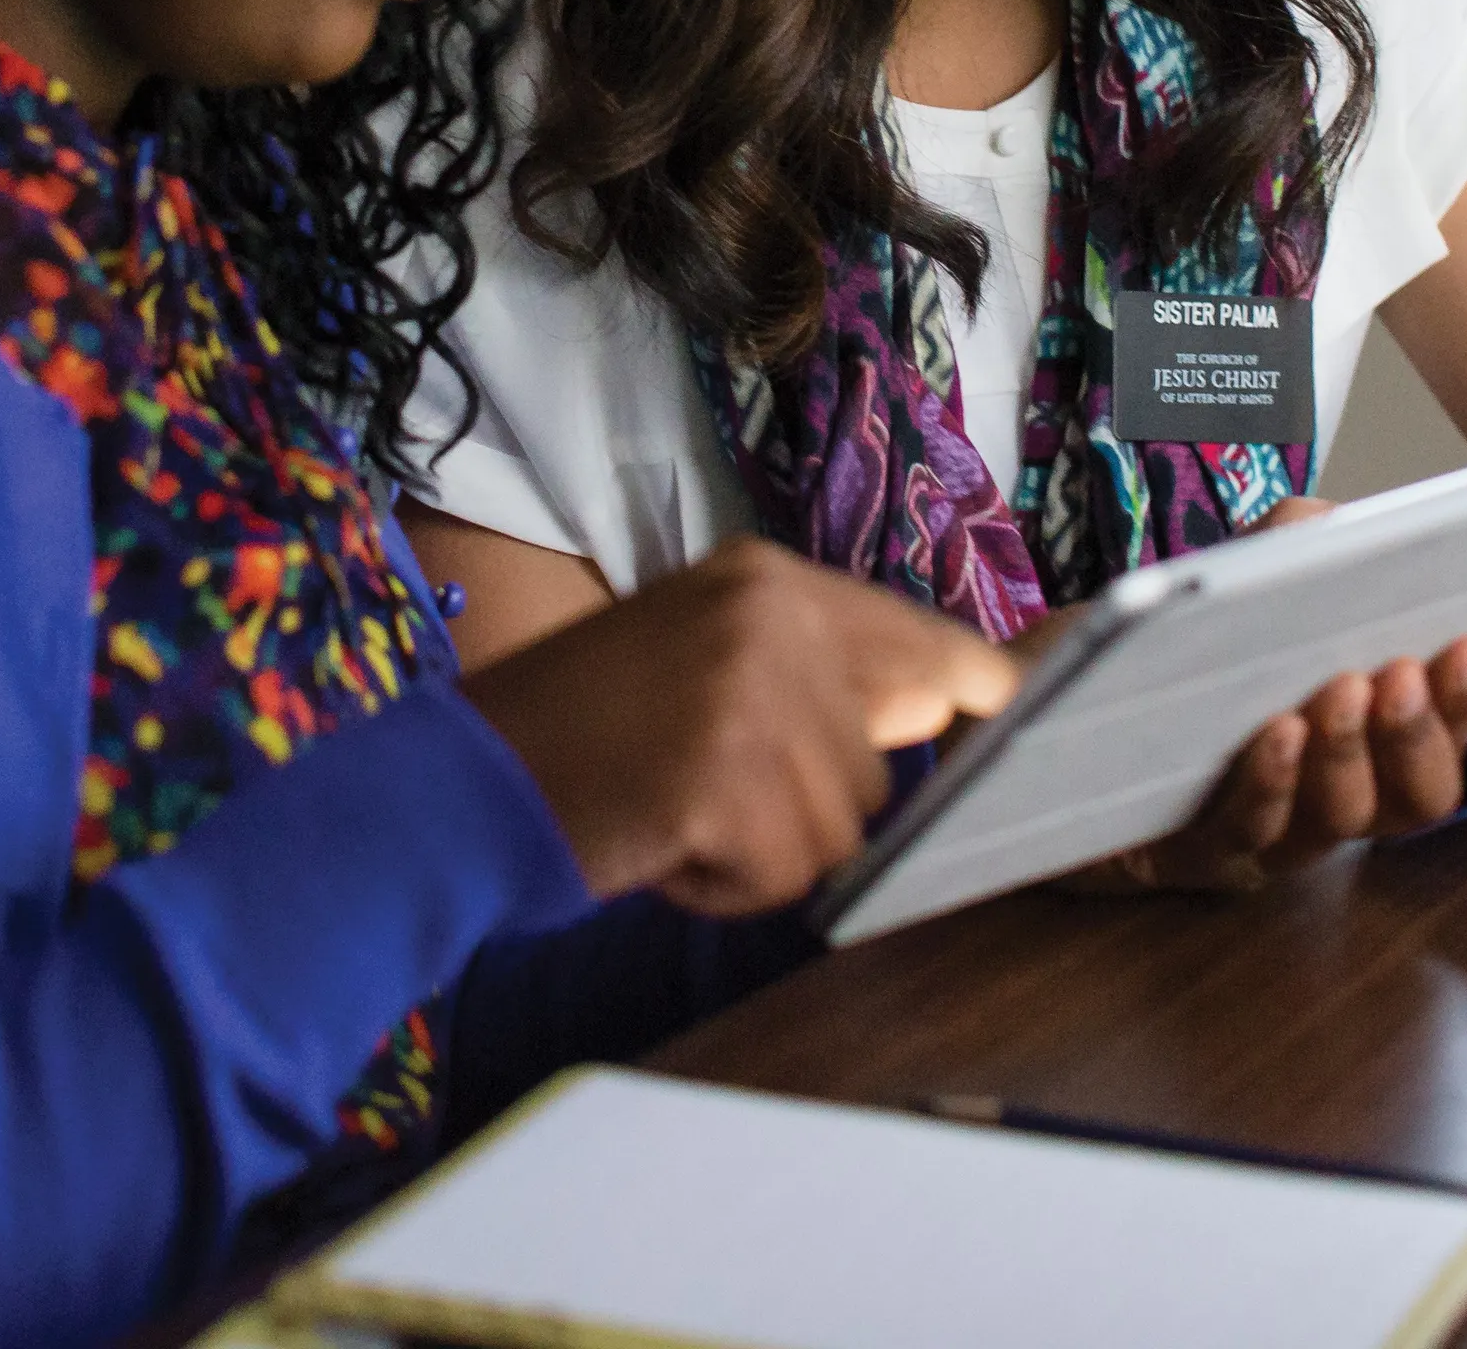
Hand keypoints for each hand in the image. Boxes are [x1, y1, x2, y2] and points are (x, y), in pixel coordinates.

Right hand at [460, 539, 1017, 914]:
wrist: (456, 780)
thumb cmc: (576, 732)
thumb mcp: (701, 658)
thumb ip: (810, 674)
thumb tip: (953, 704)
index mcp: (768, 580)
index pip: (925, 642)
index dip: (973, 691)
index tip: (1010, 712)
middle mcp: (773, 617)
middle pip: (879, 764)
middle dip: (809, 804)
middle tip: (703, 786)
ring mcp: (752, 693)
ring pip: (838, 832)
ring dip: (765, 850)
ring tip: (673, 810)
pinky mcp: (727, 775)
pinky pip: (785, 877)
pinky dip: (725, 886)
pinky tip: (659, 842)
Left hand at [1067, 496, 1466, 894]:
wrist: (1065, 685)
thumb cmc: (1196, 631)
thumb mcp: (1281, 562)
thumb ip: (1363, 555)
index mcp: (1369, 738)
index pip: (1447, 738)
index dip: (1463, 698)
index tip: (1462, 641)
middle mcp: (1334, 795)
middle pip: (1413, 801)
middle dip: (1413, 735)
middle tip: (1397, 673)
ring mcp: (1270, 830)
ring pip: (1337, 820)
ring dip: (1344, 754)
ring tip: (1337, 691)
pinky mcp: (1198, 848)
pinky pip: (1248, 830)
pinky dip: (1269, 780)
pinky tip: (1272, 731)